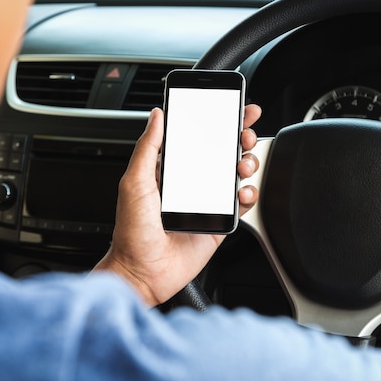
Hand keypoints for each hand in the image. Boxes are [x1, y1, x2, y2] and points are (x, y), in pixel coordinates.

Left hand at [94, 104, 261, 305]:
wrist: (142, 272)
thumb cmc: (132, 232)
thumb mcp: (134, 182)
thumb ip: (148, 148)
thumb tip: (156, 116)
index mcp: (171, 170)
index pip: (199, 136)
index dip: (218, 120)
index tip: (235, 108)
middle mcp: (191, 183)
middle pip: (224, 152)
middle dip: (240, 137)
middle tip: (244, 134)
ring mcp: (207, 203)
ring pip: (236, 175)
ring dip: (247, 163)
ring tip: (242, 165)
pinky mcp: (219, 223)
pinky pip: (241, 205)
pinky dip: (247, 195)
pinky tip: (241, 193)